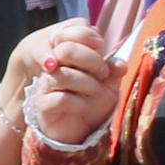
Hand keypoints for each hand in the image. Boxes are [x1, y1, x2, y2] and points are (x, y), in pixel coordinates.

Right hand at [19, 20, 121, 146]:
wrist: (78, 130)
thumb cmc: (93, 103)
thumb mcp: (108, 85)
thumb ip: (113, 72)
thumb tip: (121, 64)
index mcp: (70, 56)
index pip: (75, 33)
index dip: (92, 42)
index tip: (105, 57)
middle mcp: (55, 66)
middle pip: (66, 49)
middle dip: (91, 60)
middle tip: (103, 74)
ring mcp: (46, 84)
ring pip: (63, 74)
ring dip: (87, 84)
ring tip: (98, 93)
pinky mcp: (43, 104)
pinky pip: (60, 98)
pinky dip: (78, 103)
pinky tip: (85, 107)